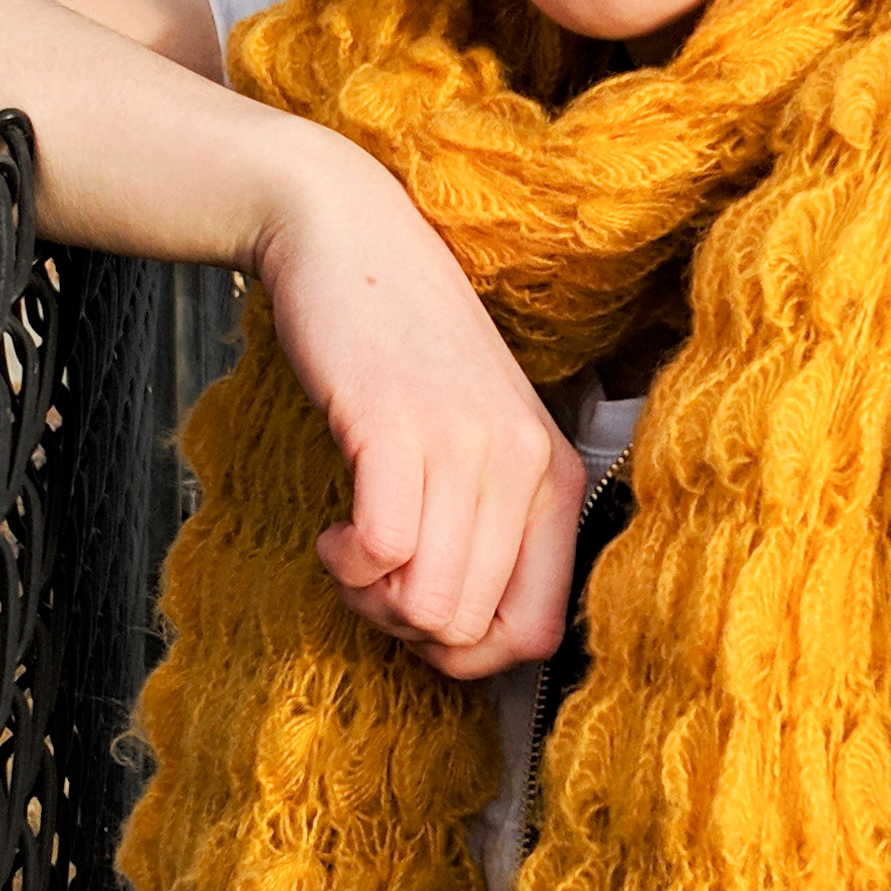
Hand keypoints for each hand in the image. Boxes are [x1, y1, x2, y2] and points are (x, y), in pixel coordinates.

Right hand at [245, 130, 586, 682]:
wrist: (351, 237)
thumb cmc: (403, 353)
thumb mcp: (474, 442)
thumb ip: (487, 528)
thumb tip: (461, 640)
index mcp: (556, 479)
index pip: (538, 635)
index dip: (466, 654)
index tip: (419, 607)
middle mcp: (526, 466)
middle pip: (468, 631)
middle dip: (403, 627)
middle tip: (370, 574)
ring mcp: (468, 445)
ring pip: (429, 606)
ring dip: (369, 599)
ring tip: (352, 549)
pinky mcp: (399, 427)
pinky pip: (384, 553)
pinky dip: (345, 564)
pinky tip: (334, 529)